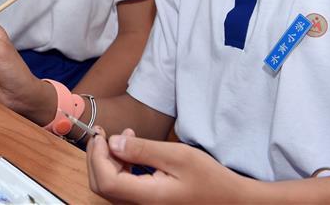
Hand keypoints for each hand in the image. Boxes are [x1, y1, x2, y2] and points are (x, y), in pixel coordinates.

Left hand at [87, 128, 251, 203]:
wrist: (231, 201)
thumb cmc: (211, 180)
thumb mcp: (178, 156)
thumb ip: (143, 149)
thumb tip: (112, 143)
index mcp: (148, 197)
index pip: (106, 181)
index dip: (97, 156)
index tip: (102, 135)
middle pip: (102, 185)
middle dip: (98, 157)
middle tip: (104, 133)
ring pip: (110, 186)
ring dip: (108, 160)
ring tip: (124, 137)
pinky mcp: (146, 204)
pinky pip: (122, 188)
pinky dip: (119, 167)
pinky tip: (131, 151)